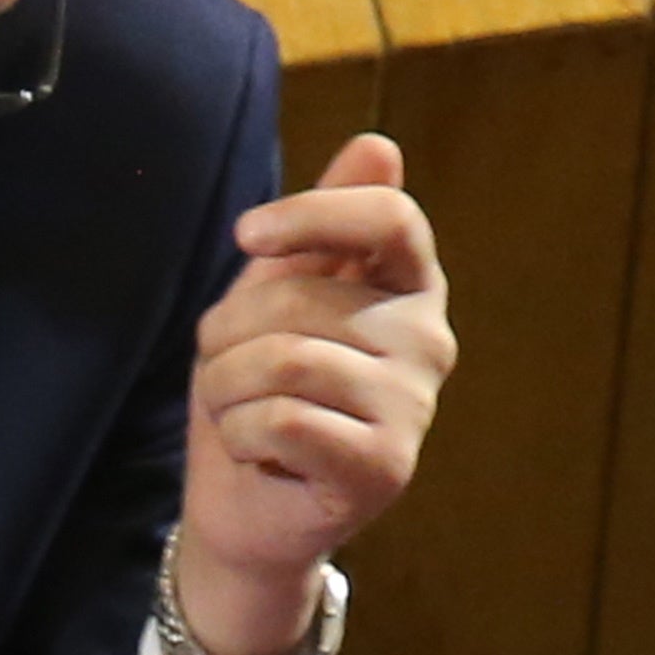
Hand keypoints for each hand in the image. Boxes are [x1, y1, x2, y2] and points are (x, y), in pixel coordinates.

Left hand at [174, 130, 454, 654]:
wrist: (244, 507)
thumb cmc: (258, 390)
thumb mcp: (275, 293)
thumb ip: (323, 224)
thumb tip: (381, 146)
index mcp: (409, 287)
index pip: (391, 217)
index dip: (313, 214)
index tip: (248, 237)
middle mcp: (429, 342)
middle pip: (305, 297)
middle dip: (230, 333)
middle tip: (228, 371)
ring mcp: (414, 407)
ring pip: (285, 361)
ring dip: (226, 389)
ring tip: (239, 413)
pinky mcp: (387, 468)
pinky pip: (284, 419)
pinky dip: (242, 435)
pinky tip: (259, 452)